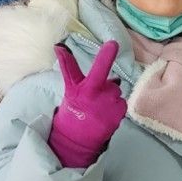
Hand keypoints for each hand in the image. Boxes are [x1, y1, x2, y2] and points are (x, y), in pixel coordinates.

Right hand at [48, 41, 126, 167]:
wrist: (76, 138)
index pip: (97, 69)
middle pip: (112, 82)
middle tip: (93, 99)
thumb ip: (68, 66)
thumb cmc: (74, 107)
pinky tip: (105, 115)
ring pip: (117, 93)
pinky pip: (122, 103)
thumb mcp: (70, 87)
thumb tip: (59, 46)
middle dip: (106, 88)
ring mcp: (112, 106)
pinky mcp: (121, 115)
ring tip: (98, 109)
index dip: (105, 56)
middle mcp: (101, 95)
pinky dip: (116, 107)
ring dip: (111, 98)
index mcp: (87, 88)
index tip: (113, 43)